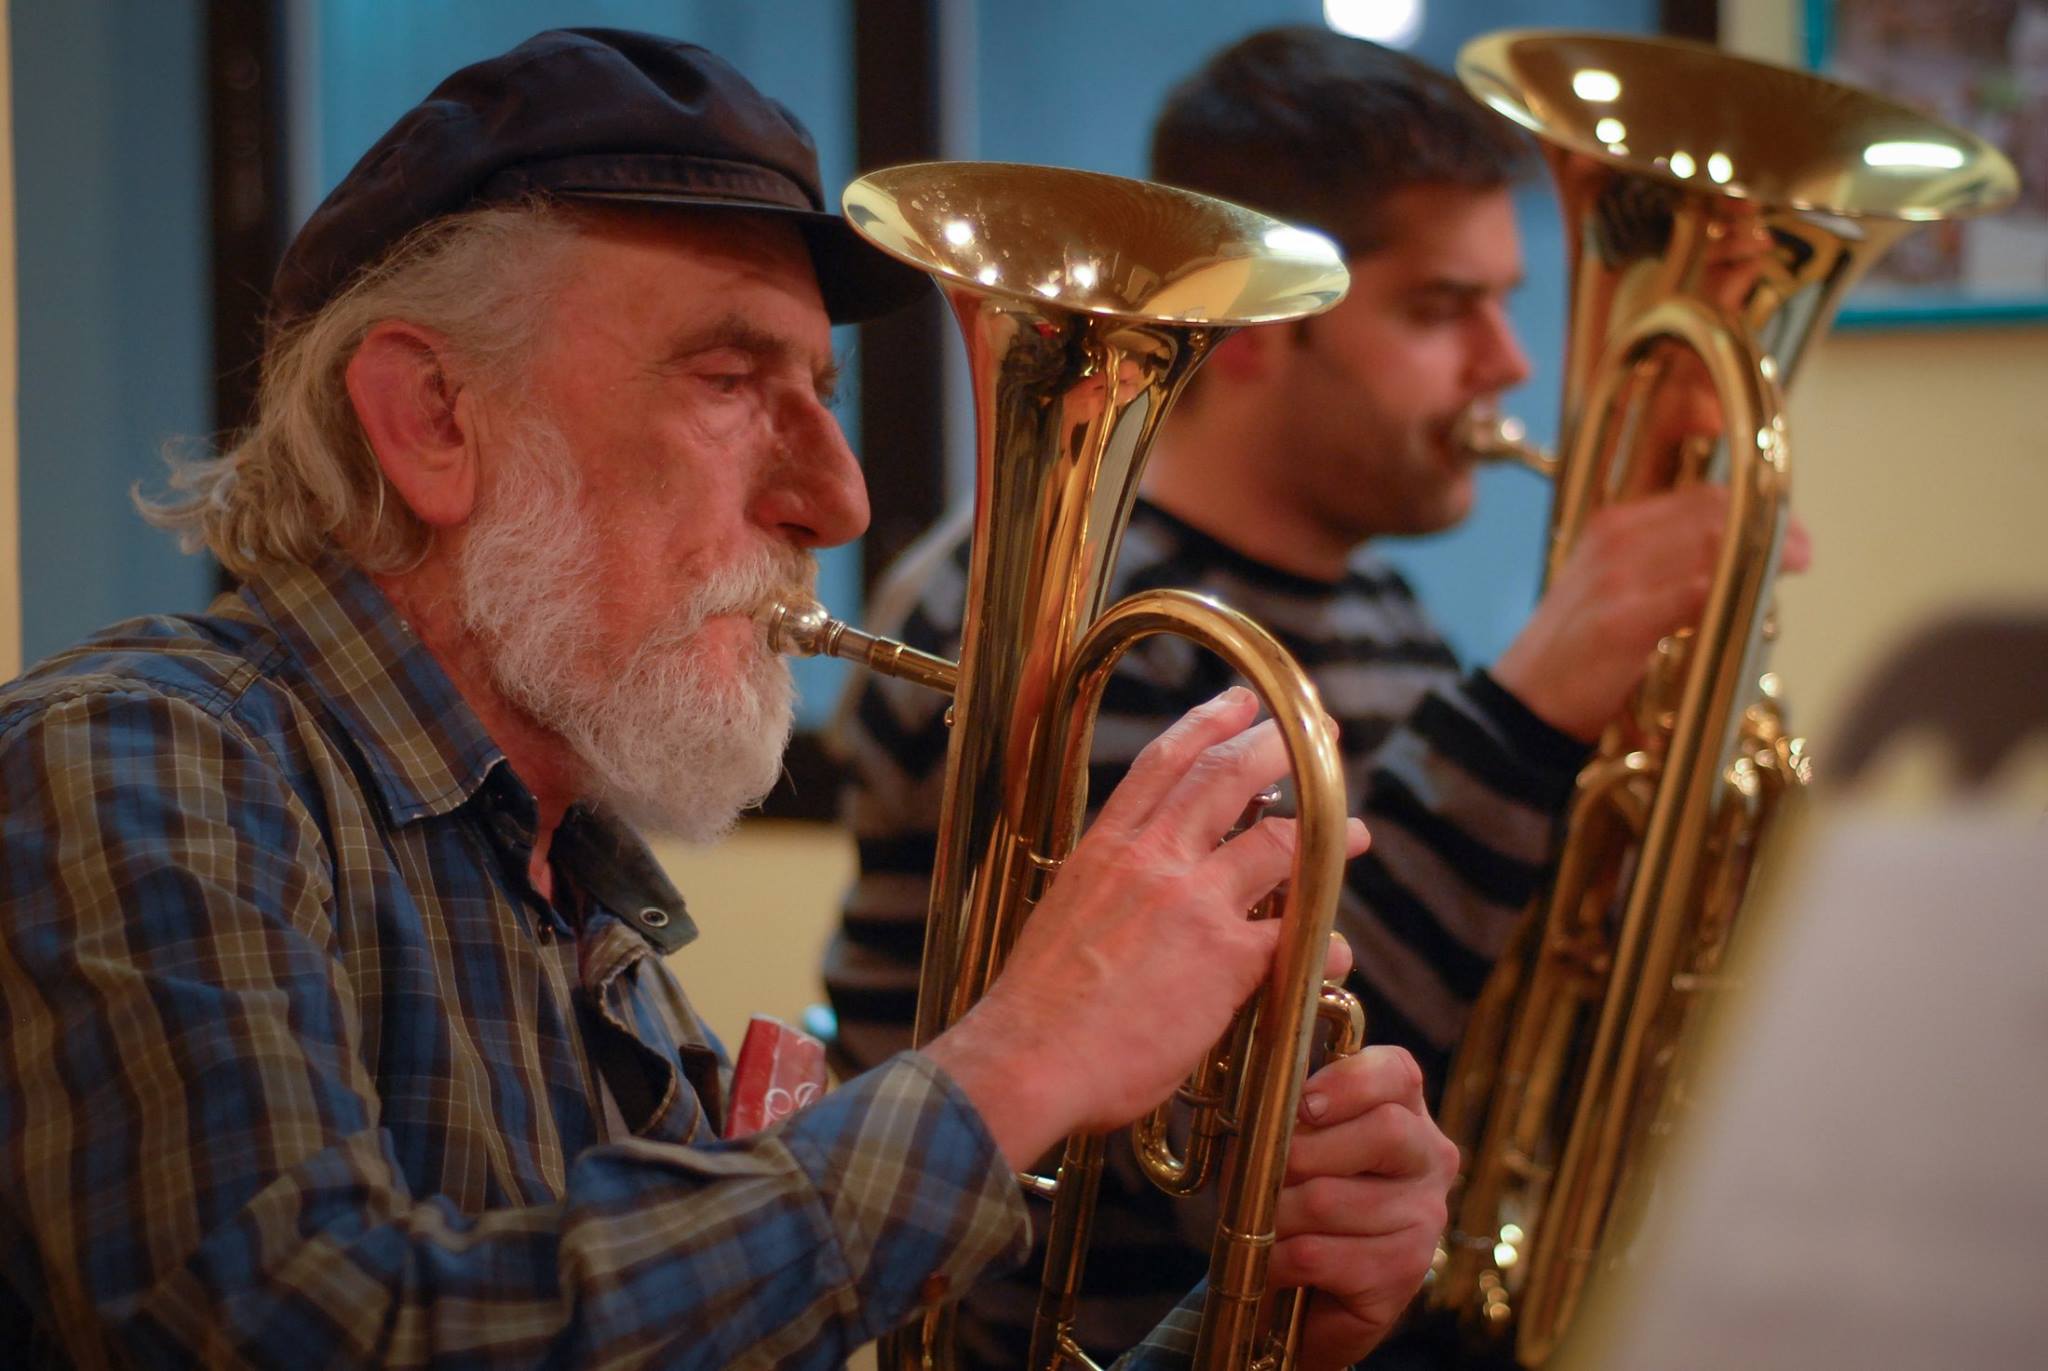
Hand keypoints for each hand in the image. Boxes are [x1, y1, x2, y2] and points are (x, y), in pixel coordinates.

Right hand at [924, 687, 1368, 1167]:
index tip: (1239, 704)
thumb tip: (1128, 896)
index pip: (1163, 764)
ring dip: (1329, 836)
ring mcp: (1193, 903)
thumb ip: (1104, 889)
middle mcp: (1152, 860)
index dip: (1207, 724)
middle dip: (1282, 746)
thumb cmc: (1036, 1008)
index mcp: (1105, 849)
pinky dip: (1321, 941)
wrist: (1030, 1058)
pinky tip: (1331, 950)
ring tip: (1356, 834)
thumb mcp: (1060, 914)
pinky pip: (1295, 934)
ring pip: (1278, 843)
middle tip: (1321, 733)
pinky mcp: (1228, 958)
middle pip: (1228, 778)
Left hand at [1271, 1045, 1459, 1368]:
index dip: (1347, 1083)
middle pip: (1385, 1130)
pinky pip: (1319, 1254)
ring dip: (1276, 1214)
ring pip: (1330, 1199)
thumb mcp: (1290, 1141)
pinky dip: (1278, 1259)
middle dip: (1301, 1153)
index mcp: (1405, 1110)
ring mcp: (1426, 1218)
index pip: (1397, 1072)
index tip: (1302, 1106)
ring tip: (1261, 1224)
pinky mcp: (1404, 1271)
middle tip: (1263, 1175)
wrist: (1304, 1292)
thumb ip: (1287, 1112)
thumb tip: (1262, 1104)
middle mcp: (1429, 1158)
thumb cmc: (1295, 1198)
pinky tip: (1274, 1263)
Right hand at [1492, 484, 1812, 740]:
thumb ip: (1666, 565)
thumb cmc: (1578, 653)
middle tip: (1803, 553)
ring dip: (1763, 553)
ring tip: (1794, 567)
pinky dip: (1734, 590)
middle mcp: (1613, 539)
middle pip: (1712, 511)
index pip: (1698, 496)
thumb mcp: (1615, 590)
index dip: (1754, 506)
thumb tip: (1736, 557)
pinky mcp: (1624, 622)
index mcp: (1611, 525)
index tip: (1789, 530)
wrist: (1523, 705)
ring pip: (1711, 542)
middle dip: (1770, 526)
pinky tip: (1756, 603)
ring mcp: (1617, 578)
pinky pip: (1696, 592)